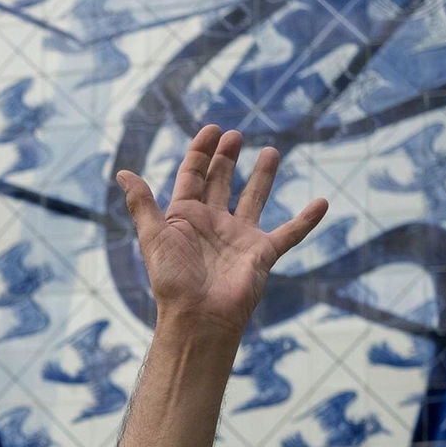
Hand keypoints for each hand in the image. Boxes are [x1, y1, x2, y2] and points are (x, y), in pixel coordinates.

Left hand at [117, 125, 325, 338]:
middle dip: (226, 158)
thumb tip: (122, 172)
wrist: (200, 317)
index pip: (193, 175)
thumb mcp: (153, 237)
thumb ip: (142, 204)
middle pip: (220, 182)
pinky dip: (307, 220)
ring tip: (270, 151)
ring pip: (254, 199)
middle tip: (235, 136)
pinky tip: (323, 202)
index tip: (213, 129)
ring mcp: (239, 237)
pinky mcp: (262, 253)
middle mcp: (212, 223)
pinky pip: (289, 233)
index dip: (200, 152)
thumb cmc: (173, 280)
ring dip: (262, 176)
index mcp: (185, 217)